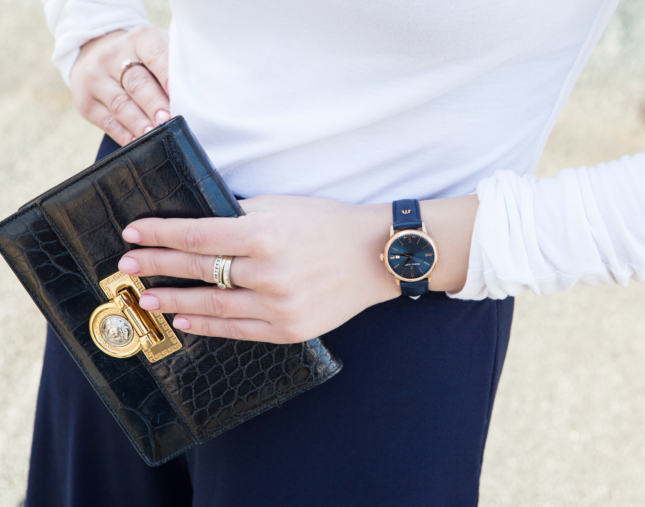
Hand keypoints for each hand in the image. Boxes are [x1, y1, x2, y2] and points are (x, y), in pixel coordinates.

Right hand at [70, 27, 170, 146]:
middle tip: (169, 120)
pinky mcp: (86, 103)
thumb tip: (203, 95)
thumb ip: (176, 65)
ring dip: (140, 123)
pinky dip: (126, 135)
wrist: (96, 54)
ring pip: (121, 105)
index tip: (182, 96)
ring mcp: (95, 78)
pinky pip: (108, 123)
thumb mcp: (159, 49)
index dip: (169, 77)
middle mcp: (113, 55)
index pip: (156, 56)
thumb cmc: (144, 58)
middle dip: (155, 104)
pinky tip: (140, 144)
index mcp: (140, 39)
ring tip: (155, 135)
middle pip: (137, 83)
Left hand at [116, 195, 399, 343]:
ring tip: (146, 298)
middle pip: (198, 269)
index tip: (132, 233)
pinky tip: (186, 320)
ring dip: (174, 301)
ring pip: (212, 305)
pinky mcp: (290, 330)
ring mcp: (279, 306)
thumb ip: (239, 215)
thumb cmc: (329, 224)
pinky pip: (238, 330)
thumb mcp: (282, 206)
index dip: (160, 234)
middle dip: (157, 265)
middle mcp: (268, 273)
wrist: (375, 257)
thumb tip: (199, 224)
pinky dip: (208, 325)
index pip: (197, 236)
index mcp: (265, 235)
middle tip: (127, 265)